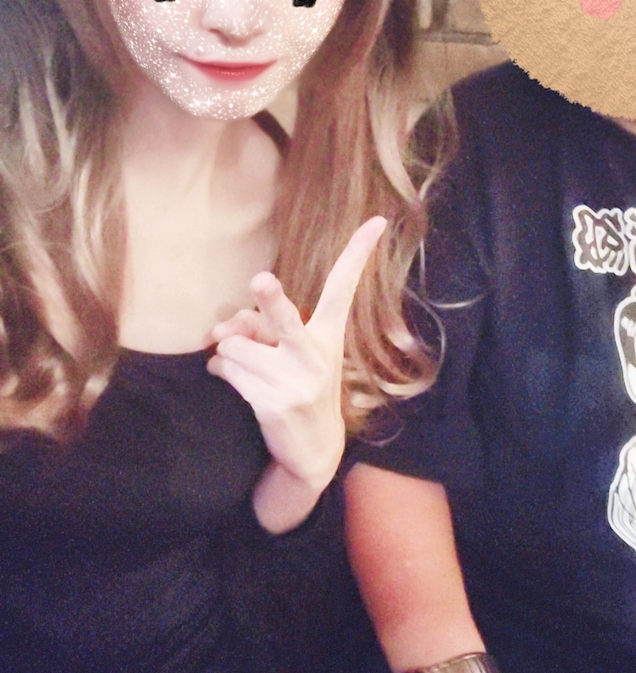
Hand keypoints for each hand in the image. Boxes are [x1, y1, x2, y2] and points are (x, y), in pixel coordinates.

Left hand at [208, 216, 386, 502]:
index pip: (344, 288)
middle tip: (261, 280)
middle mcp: (316, 355)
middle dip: (270, 299)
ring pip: (235, 344)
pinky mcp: (272, 403)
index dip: (358, 253)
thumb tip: (224, 329)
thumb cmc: (298, 385)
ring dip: (229, 352)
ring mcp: (295, 381)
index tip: (376, 222)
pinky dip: (221, 370)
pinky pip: (226, 368)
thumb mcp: (291, 353)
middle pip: (285, 318)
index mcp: (329, 335)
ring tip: (247, 367)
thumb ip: (261, 327)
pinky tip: (237, 382)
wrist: (312, 450)